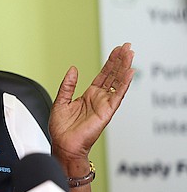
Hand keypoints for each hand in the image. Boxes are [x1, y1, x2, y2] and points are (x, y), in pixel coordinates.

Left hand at [49, 43, 134, 166]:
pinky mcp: (107, 112)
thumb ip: (68, 85)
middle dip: (120, 61)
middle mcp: (99, 99)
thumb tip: (73, 69)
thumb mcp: (61, 101)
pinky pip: (117, 95)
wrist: (63, 145)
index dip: (110, 63)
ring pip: (117, 82)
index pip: (103, 76)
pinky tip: (130, 72)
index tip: (117, 50)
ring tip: (130, 54)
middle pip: (113, 76)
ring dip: (124, 68)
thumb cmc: (62, 129)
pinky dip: (124, 83)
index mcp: (89, 96)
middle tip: (127, 47)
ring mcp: (104, 105)